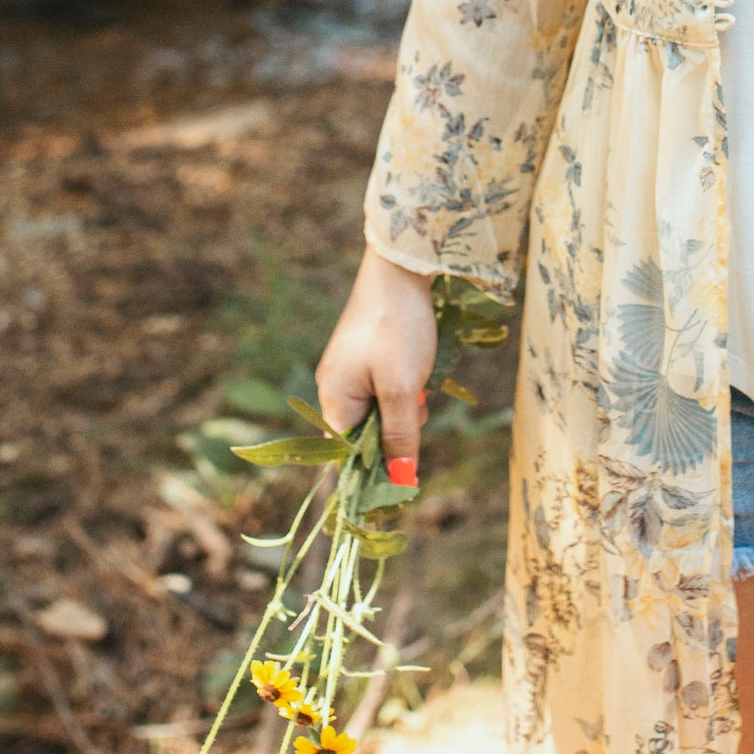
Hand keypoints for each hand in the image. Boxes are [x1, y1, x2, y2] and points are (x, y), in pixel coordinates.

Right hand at [314, 246, 436, 483]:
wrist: (399, 269)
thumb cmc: (397, 329)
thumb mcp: (403, 389)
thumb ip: (400, 437)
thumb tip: (401, 483)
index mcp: (333, 399)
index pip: (347, 456)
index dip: (375, 471)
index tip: (406, 473)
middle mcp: (334, 388)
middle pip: (365, 435)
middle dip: (397, 432)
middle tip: (418, 408)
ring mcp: (349, 371)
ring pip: (380, 413)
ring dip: (405, 410)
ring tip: (420, 386)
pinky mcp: (365, 357)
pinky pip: (384, 391)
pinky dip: (404, 390)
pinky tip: (418, 373)